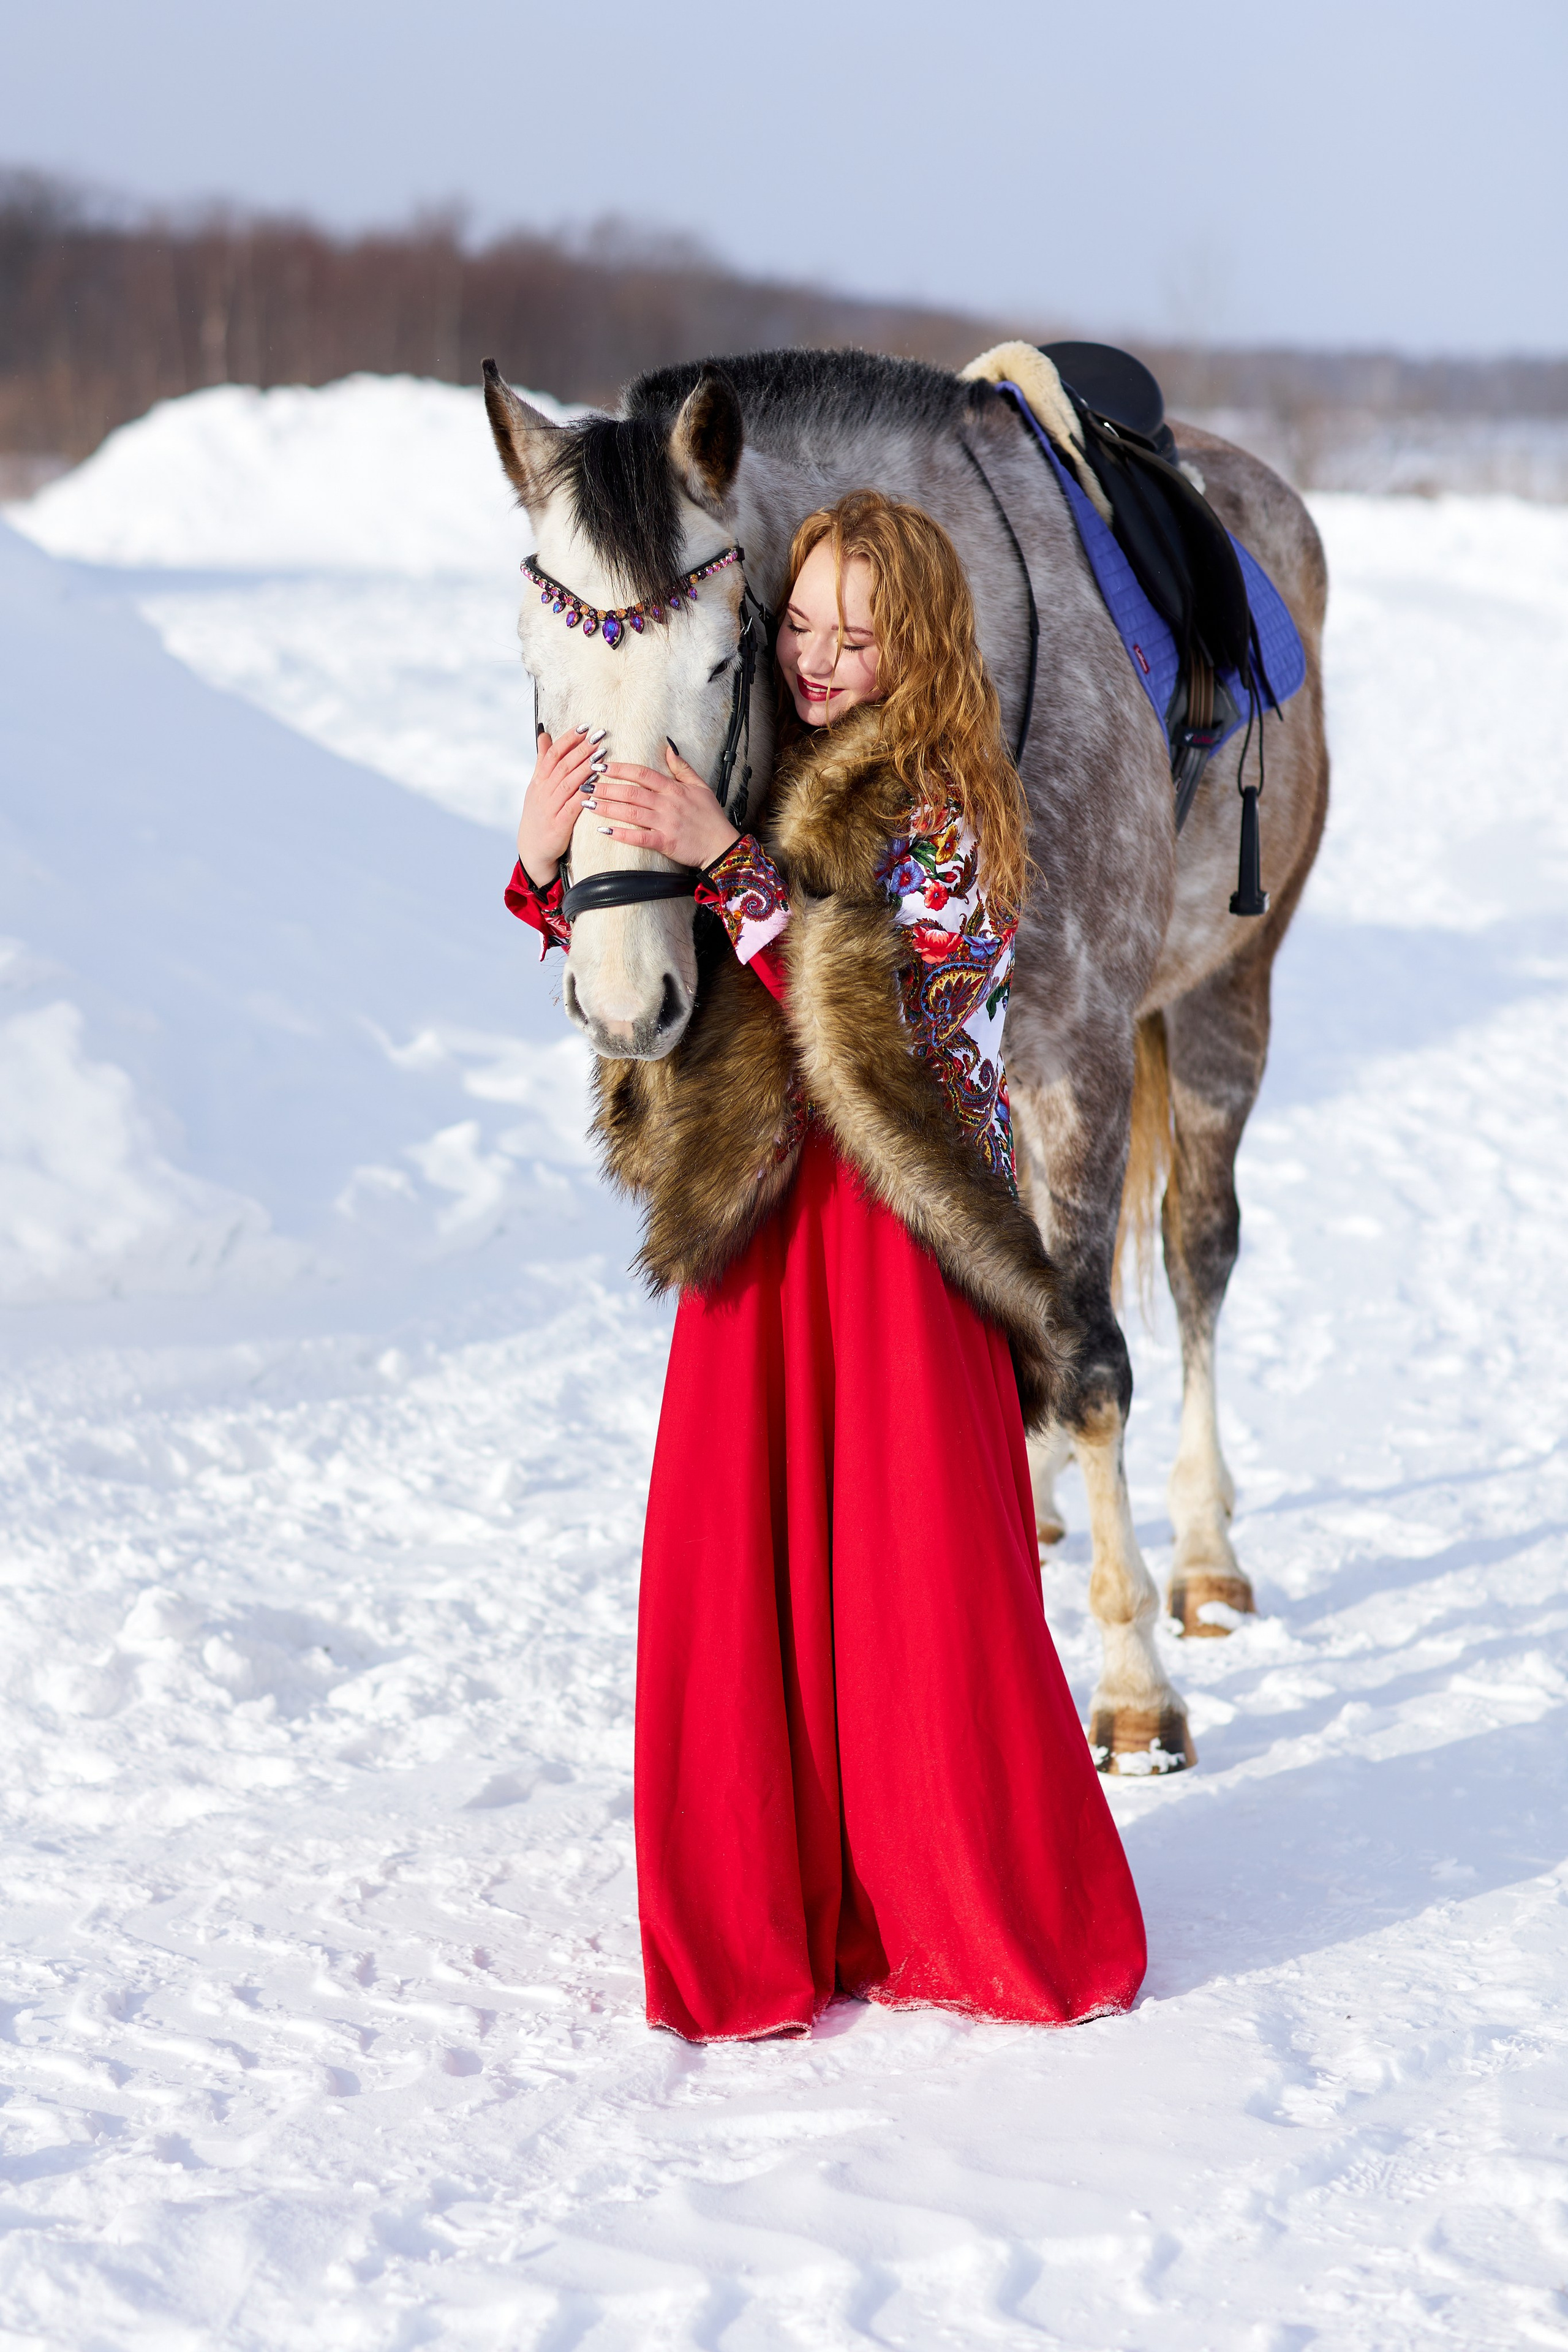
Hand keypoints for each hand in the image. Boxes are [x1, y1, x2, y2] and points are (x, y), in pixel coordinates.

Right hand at [516, 724, 604, 882]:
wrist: (533, 850)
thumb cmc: (539, 815)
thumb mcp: (537, 787)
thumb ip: (543, 761)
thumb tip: (544, 735)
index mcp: (538, 782)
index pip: (552, 755)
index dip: (568, 740)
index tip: (584, 727)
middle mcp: (542, 793)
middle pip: (562, 766)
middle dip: (581, 749)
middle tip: (598, 736)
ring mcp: (550, 809)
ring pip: (568, 784)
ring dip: (585, 768)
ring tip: (602, 754)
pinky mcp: (559, 825)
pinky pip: (573, 807)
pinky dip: (584, 794)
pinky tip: (597, 784)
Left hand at [590, 741, 739, 869]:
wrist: (722, 846)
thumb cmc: (711, 817)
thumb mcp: (700, 786)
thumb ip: (682, 767)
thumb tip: (668, 748)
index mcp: (673, 788)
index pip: (642, 773)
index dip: (620, 769)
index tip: (601, 766)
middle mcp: (667, 804)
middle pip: (631, 792)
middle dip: (606, 787)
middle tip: (586, 785)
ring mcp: (666, 823)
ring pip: (631, 813)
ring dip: (608, 808)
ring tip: (588, 804)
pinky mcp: (666, 842)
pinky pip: (639, 838)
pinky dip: (622, 834)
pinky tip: (605, 831)